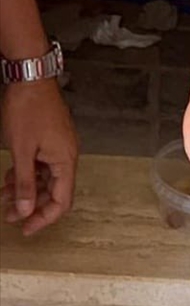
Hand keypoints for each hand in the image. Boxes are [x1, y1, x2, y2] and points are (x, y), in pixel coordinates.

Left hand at [1, 78, 78, 235]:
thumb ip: (26, 183)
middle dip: (31, 206)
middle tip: (9, 215)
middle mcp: (67, 154)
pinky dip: (28, 174)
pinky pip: (42, 164)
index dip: (44, 218)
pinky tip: (11, 176)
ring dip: (27, 189)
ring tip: (5, 196)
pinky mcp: (51, 138)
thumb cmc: (28, 107)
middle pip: (54, 192)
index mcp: (65, 160)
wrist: (30, 77)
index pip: (62, 201)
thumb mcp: (21, 151)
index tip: (26, 228)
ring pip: (46, 178)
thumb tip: (26, 209)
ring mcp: (59, 145)